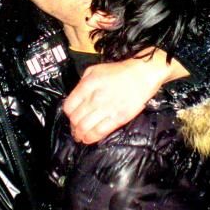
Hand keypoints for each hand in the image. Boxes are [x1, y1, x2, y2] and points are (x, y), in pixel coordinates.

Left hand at [63, 50, 187, 143]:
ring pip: (84, 128)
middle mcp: (95, 98)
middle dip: (73, 126)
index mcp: (87, 85)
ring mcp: (106, 109)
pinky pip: (99, 132)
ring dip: (80, 135)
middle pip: (76, 119)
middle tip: (75, 129)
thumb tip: (75, 98)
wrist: (141, 75)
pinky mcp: (118, 118)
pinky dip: (91, 138)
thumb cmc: (118, 72)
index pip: (69, 106)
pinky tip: (88, 139)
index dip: (68, 114)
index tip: (71, 117)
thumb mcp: (94, 70)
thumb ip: (82, 83)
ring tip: (80, 136)